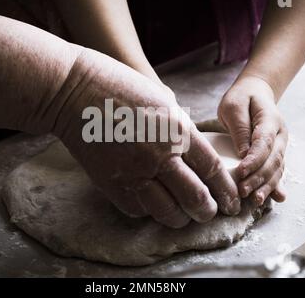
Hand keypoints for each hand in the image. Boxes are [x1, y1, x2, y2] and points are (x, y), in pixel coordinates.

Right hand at [55, 48, 240, 227]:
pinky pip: (138, 209)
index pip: (212, 170)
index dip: (227, 191)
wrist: (72, 91)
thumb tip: (190, 151)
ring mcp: (134, 172)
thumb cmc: (118, 86)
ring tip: (183, 216)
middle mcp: (160, 155)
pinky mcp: (110, 183)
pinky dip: (148, 210)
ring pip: (168, 212)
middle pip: (196, 198)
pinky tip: (151, 203)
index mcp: (177, 130)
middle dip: (208, 211)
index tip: (232, 201)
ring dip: (180, 218)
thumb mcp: (160, 99)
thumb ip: (179, 128)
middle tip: (210, 213)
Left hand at [218, 76, 287, 204]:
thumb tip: (243, 153)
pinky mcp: (275, 154)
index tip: (241, 171)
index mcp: (270, 120)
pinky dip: (274, 185)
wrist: (255, 93)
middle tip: (243, 191)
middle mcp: (280, 135)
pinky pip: (276, 171)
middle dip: (259, 177)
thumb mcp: (234, 107)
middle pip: (273, 160)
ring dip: (267, 186)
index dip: (254, 159)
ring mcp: (280, 146)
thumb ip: (240, 128)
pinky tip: (276, 198)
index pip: (264, 142)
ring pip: (277, 169)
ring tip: (255, 200)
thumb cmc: (241, 99)